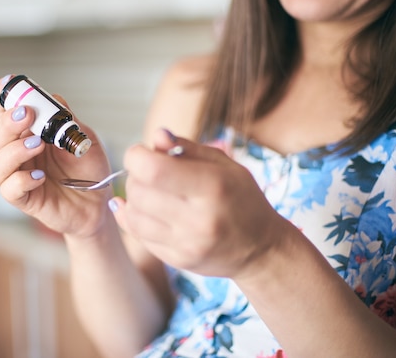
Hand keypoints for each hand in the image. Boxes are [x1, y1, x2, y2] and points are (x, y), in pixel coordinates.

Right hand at [0, 76, 112, 236]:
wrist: (99, 202)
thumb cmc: (88, 169)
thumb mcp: (84, 139)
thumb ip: (67, 121)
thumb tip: (54, 99)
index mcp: (28, 133)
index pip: (4, 112)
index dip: (1, 97)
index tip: (8, 83)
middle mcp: (18, 154)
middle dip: (7, 123)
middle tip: (26, 114)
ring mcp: (18, 177)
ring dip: (14, 151)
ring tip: (38, 144)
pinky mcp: (24, 200)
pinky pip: (9, 190)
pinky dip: (21, 180)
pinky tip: (40, 176)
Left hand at [110, 129, 283, 279]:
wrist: (261, 250)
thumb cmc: (242, 199)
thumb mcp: (224, 165)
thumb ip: (187, 148)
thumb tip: (156, 136)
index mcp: (212, 186)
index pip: (153, 169)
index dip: (137, 156)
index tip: (141, 153)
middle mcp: (199, 218)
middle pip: (139, 191)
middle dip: (135, 176)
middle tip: (148, 173)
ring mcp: (187, 243)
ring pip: (134, 215)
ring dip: (134, 198)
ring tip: (150, 191)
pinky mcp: (177, 260)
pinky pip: (138, 236)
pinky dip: (135, 218)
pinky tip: (145, 209)